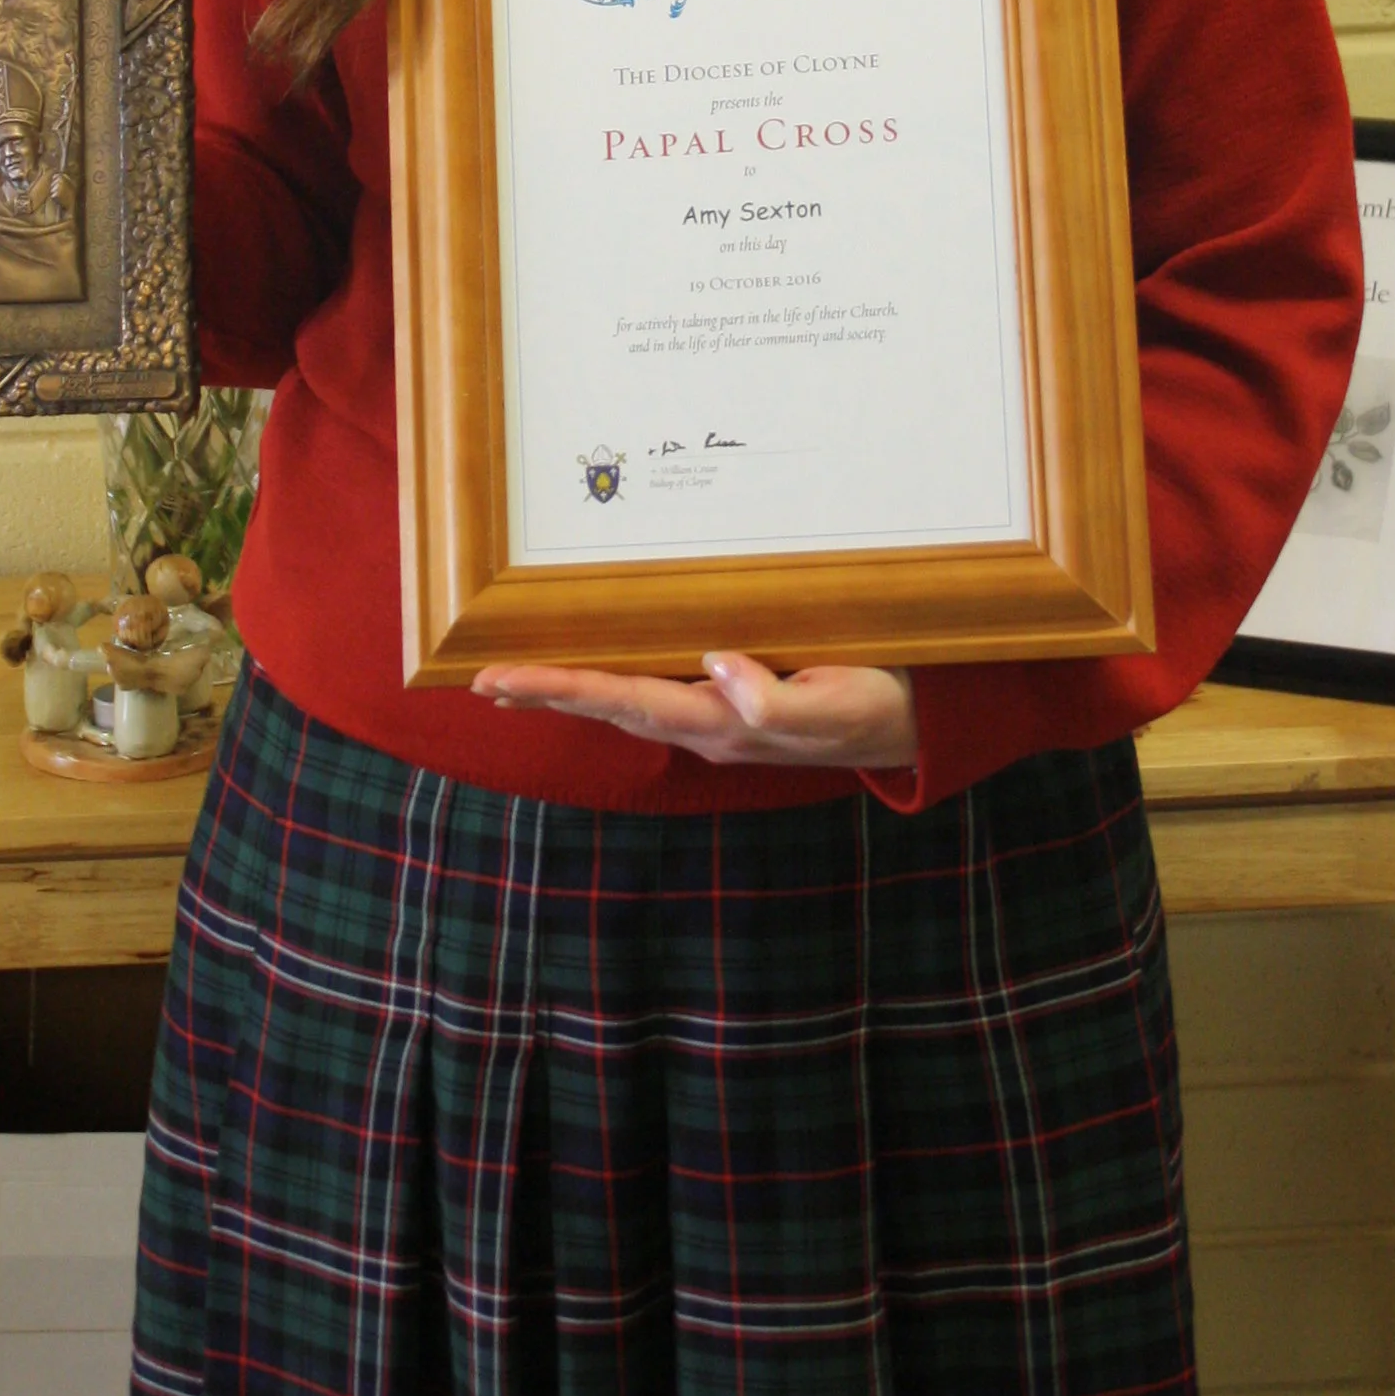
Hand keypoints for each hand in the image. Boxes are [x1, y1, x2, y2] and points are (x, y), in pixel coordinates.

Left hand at [473, 652, 916, 771]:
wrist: (914, 724)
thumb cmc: (878, 706)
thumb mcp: (840, 707)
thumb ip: (778, 704)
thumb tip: (717, 669)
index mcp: (728, 725)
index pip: (629, 700)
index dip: (565, 688)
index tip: (505, 679)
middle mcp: (710, 726)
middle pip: (611, 706)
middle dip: (546, 693)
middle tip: (480, 680)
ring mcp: (718, 718)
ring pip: (625, 701)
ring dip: (568, 691)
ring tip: (509, 681)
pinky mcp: (730, 702)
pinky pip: (653, 690)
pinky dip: (607, 681)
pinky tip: (588, 670)